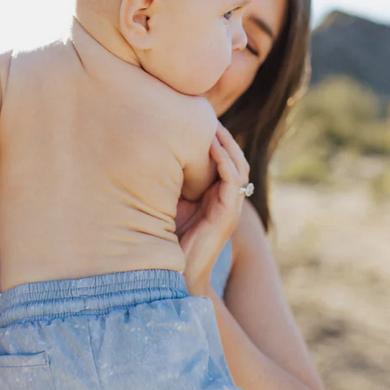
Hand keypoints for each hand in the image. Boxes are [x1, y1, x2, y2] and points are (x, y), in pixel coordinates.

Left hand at [178, 124, 249, 293]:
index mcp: (213, 195)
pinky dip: (225, 163)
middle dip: (222, 135)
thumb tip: (152, 154)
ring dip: (226, 144)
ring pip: (238, 166)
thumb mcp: (165, 202)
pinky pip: (233, 182)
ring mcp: (228, 207)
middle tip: (206, 115)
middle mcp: (224, 199)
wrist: (174, 274)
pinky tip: (212, 148)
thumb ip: (167, 181)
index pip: (222, 159)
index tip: (195, 118)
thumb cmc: (165, 240)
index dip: (214, 138)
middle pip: (233, 158)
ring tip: (212, 126)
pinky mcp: (227, 216)